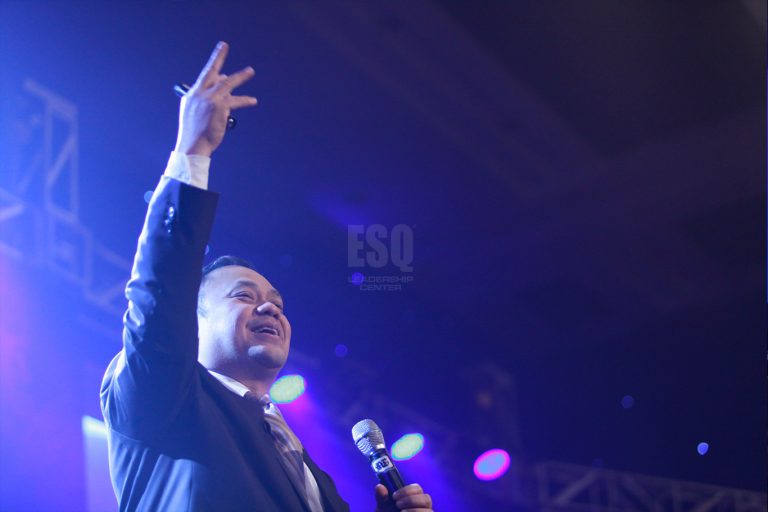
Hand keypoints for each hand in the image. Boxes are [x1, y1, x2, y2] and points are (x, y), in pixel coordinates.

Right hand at [174, 41, 257, 156]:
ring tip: (250, 71)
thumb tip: (221, 91)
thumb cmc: (196, 135)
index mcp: (191, 96)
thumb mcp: (196, 115)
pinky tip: (252, 101)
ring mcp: (209, 98)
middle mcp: (198, 94)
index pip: (203, 78)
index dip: (213, 69)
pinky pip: (235, 101)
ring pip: (227, 83)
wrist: (192, 146)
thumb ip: (207, 101)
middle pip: (210, 71)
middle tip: (224, 45)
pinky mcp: (219, 106)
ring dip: (240, 76)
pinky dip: (245, 100)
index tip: (219, 61)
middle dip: (218, 57)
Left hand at [374, 483, 432, 511]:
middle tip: (398, 505)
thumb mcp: (383, 509)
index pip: (418, 489)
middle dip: (411, 500)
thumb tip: (379, 486)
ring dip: (415, 511)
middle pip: (427, 498)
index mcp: (414, 499)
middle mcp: (422, 508)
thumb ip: (382, 498)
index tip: (394, 496)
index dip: (407, 490)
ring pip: (429, 511)